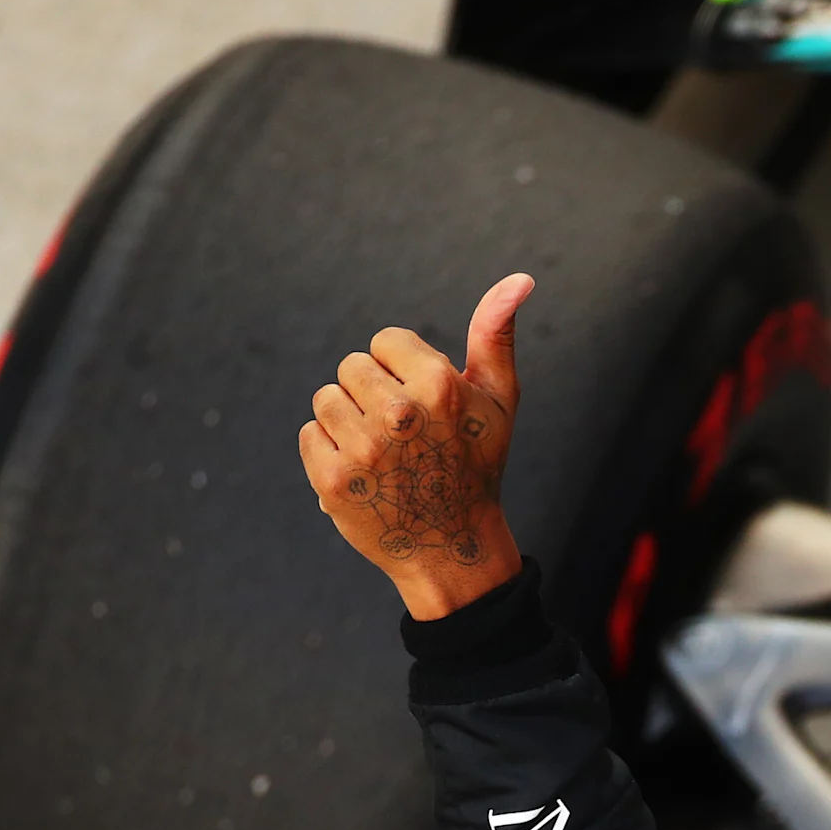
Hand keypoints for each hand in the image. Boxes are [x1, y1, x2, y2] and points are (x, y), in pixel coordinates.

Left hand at [298, 272, 535, 619]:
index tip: (422, 406)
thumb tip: (520, 278)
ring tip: (381, 454)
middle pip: (350, 366)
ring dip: (347, 422)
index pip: (384, 340)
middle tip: (402, 434)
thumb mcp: (498, 400)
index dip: (401, 370)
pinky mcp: (332, 480)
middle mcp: (399, 414)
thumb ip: (496, 334)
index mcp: (439, 385)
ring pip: (326, 399)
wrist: (453, 551)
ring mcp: (363, 450)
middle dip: (372, 393)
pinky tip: (363, 475)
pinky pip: (310, 435)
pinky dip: (328, 453)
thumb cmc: (476, 466)